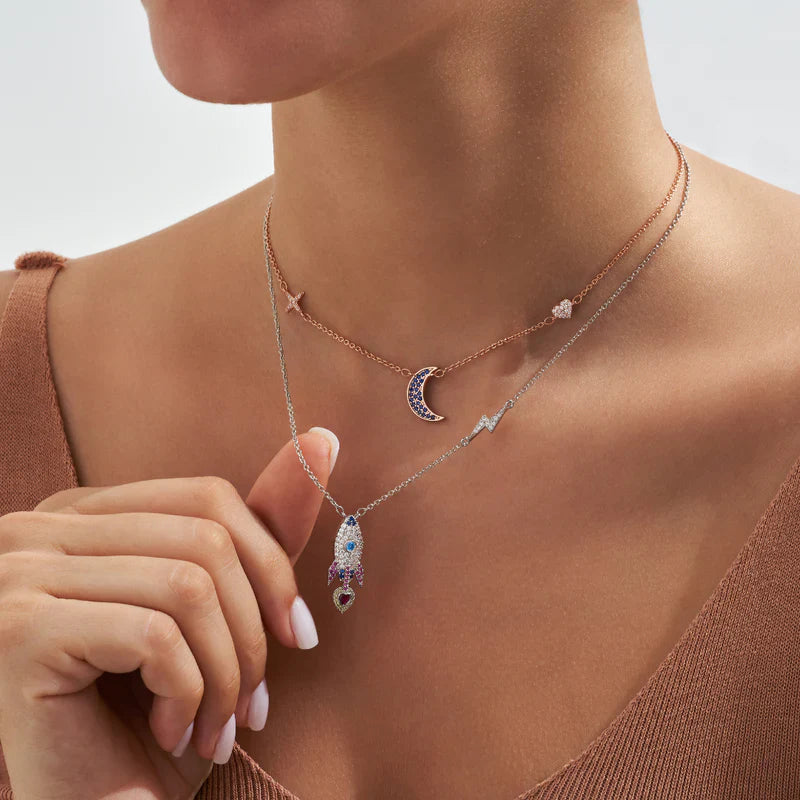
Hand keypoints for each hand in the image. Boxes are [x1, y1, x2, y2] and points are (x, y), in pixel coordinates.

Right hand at [0, 427, 336, 799]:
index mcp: (85, 513)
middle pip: (205, 538)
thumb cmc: (156, 712)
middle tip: (257, 704)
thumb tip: (322, 439)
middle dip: (253, 630)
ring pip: (189, 585)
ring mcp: (19, 574)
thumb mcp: (219, 613)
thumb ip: (260, 529)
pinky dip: (188, 691)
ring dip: (226, 671)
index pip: (207, 497)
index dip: (270, 564)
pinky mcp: (19, 631)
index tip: (299, 635)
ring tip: (217, 726)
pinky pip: (154, 633)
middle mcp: (40, 528)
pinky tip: (171, 731)